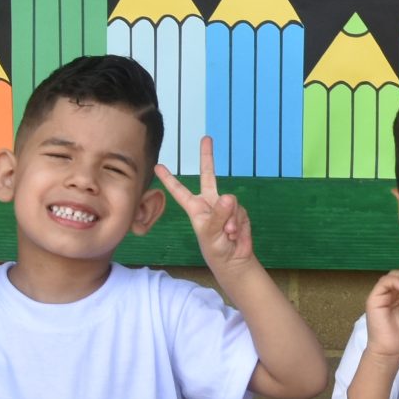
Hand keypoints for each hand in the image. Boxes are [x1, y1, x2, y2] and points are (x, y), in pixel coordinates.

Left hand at [155, 138, 256, 274]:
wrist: (234, 260)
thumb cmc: (215, 249)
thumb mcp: (210, 233)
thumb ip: (218, 215)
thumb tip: (228, 196)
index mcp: (195, 208)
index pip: (179, 191)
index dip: (169, 179)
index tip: (158, 166)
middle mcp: (210, 202)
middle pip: (208, 175)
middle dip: (207, 157)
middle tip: (206, 138)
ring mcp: (225, 205)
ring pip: (230, 201)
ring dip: (230, 220)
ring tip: (227, 234)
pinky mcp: (239, 211)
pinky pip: (240, 211)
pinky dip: (238, 223)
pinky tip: (235, 234)